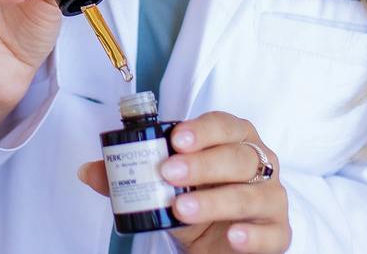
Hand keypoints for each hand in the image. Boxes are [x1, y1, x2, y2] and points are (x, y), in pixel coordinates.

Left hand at [77, 111, 289, 251]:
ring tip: (182, 208)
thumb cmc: (197, 201)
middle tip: (168, 173)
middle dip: (203, 164)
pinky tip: (231, 235)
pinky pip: (273, 233)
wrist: (217, 243)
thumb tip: (87, 171)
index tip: (175, 139)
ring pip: (253, 194)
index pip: (225, 125)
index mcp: (234, 140)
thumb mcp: (162, 187)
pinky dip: (253, 235)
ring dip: (216, 200)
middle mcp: (259, 164)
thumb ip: (128, 176)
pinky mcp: (278, 232)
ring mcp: (272, 198)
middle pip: (238, 157)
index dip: (202, 130)